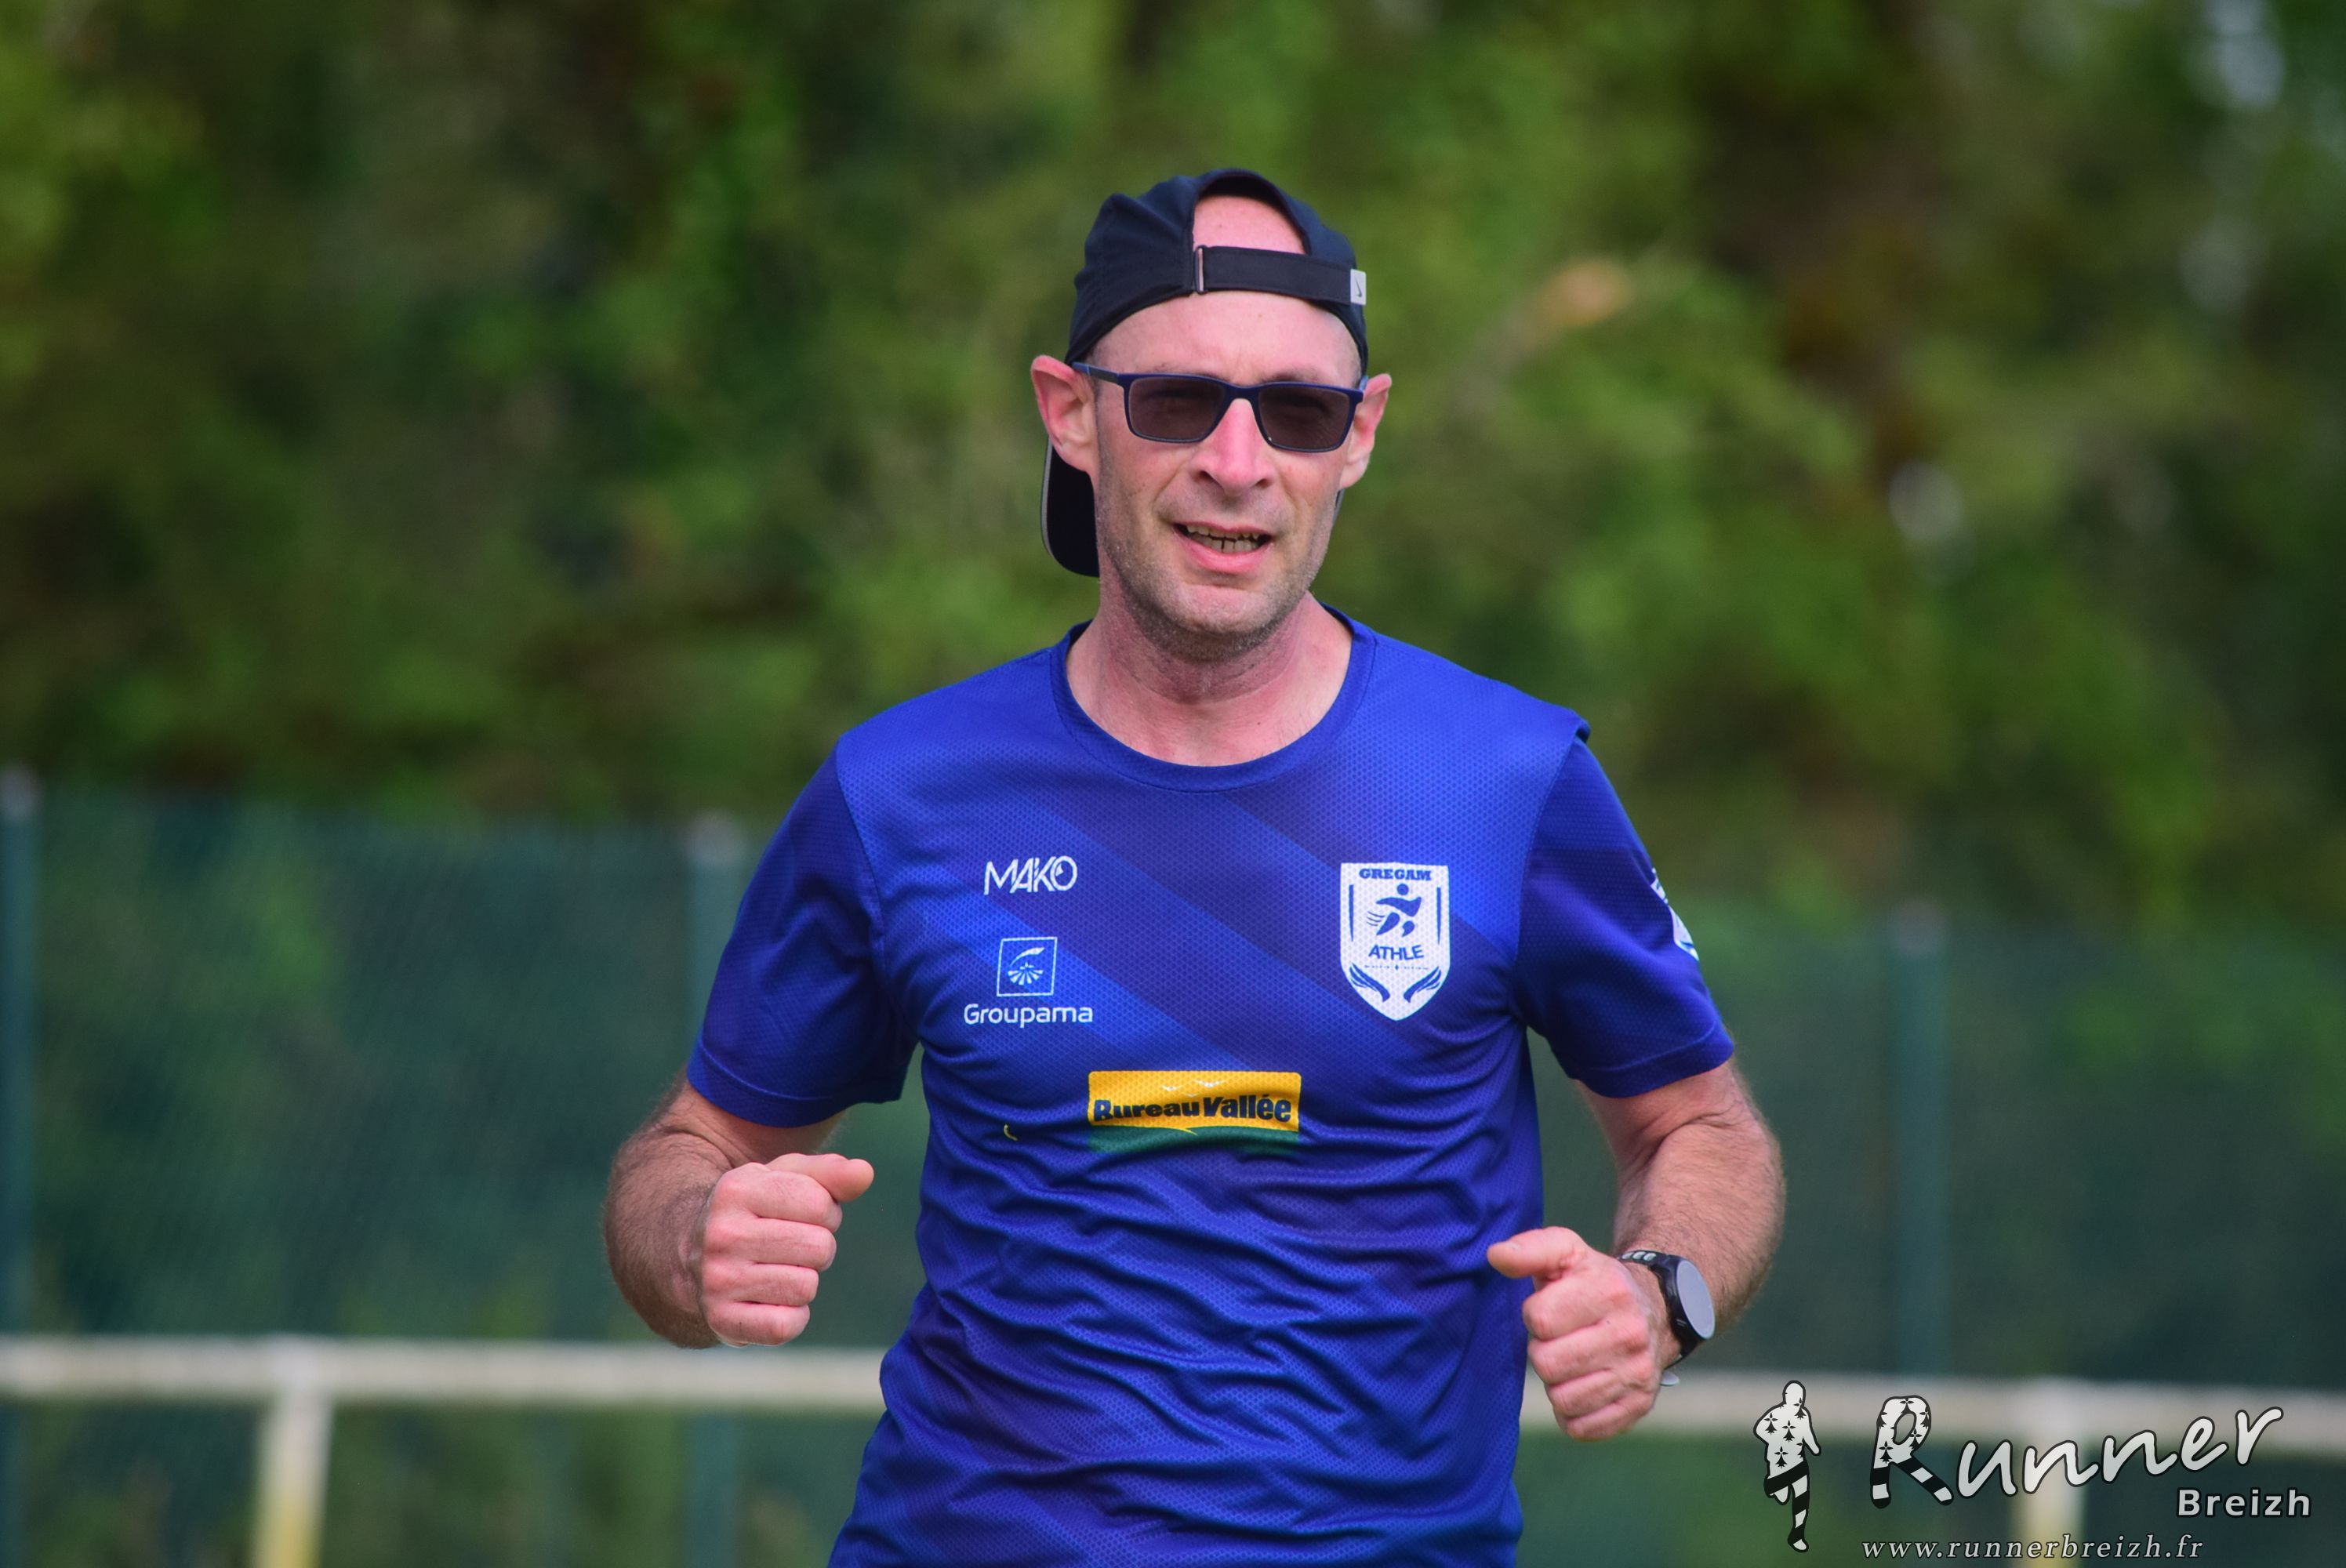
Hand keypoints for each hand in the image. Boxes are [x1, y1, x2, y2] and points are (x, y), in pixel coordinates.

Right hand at [693, 1152, 872, 1346]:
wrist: (692, 1253)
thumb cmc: (756, 1210)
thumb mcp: (785, 1178)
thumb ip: (830, 1172)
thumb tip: (864, 1173)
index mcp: (738, 1190)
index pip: (821, 1205)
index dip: (825, 1213)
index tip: (801, 1216)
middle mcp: (722, 1234)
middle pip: (819, 1247)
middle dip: (818, 1248)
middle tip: (790, 1246)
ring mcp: (717, 1279)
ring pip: (806, 1287)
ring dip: (804, 1281)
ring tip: (778, 1269)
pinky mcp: (721, 1320)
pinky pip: (786, 1325)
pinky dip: (792, 1316)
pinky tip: (771, 1300)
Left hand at [1487, 1226, 1671, 1440]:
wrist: (1655, 1310)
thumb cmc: (1594, 1282)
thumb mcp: (1567, 1252)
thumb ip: (1530, 1249)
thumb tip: (1496, 1255)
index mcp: (1608, 1290)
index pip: (1540, 1319)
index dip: (1535, 1315)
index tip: (1550, 1310)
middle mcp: (1629, 1334)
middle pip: (1548, 1364)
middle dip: (1543, 1352)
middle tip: (1559, 1340)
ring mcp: (1638, 1373)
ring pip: (1563, 1400)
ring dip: (1556, 1384)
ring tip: (1571, 1362)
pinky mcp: (1639, 1406)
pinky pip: (1582, 1428)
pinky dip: (1572, 1413)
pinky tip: (1581, 1386)